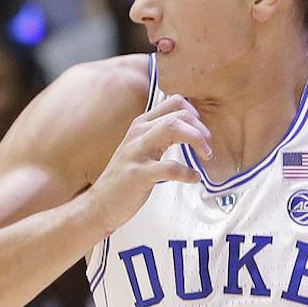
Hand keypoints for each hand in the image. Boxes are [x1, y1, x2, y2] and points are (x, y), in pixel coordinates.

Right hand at [85, 94, 208, 229]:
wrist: (100, 203)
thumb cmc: (125, 178)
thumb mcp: (140, 148)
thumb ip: (159, 136)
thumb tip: (188, 129)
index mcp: (141, 125)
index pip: (174, 102)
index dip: (194, 113)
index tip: (202, 130)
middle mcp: (139, 133)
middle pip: (178, 114)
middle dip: (200, 129)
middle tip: (207, 146)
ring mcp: (137, 152)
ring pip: (172, 129)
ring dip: (196, 140)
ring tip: (206, 155)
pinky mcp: (138, 174)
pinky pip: (170, 167)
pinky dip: (188, 173)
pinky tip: (193, 178)